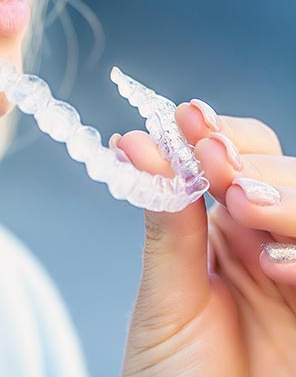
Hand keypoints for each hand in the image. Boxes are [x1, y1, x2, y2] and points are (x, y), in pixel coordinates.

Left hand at [117, 101, 295, 375]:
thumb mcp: (162, 298)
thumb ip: (165, 220)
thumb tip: (137, 142)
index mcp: (220, 227)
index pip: (234, 153)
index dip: (217, 132)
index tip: (189, 119)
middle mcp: (265, 242)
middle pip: (282, 170)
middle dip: (250, 159)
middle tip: (215, 165)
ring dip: (282, 195)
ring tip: (238, 205)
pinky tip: (272, 265)